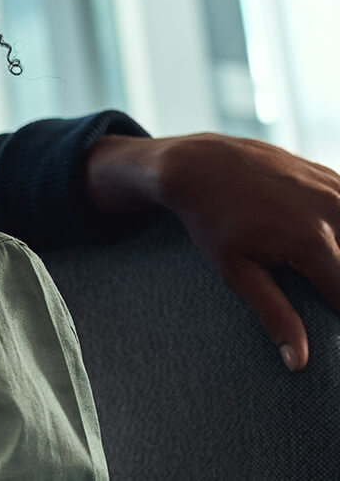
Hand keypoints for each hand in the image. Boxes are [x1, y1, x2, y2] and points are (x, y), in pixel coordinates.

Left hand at [88, 133, 339, 370]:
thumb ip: (273, 315)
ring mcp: (339, 190)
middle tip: (321, 295)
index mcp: (313, 242)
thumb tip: (297, 362)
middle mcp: (335, 212)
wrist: (200, 164)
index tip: (335, 336)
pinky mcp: (336, 178)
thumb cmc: (213, 221)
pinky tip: (329, 251)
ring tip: (324, 279)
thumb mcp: (235, 271)